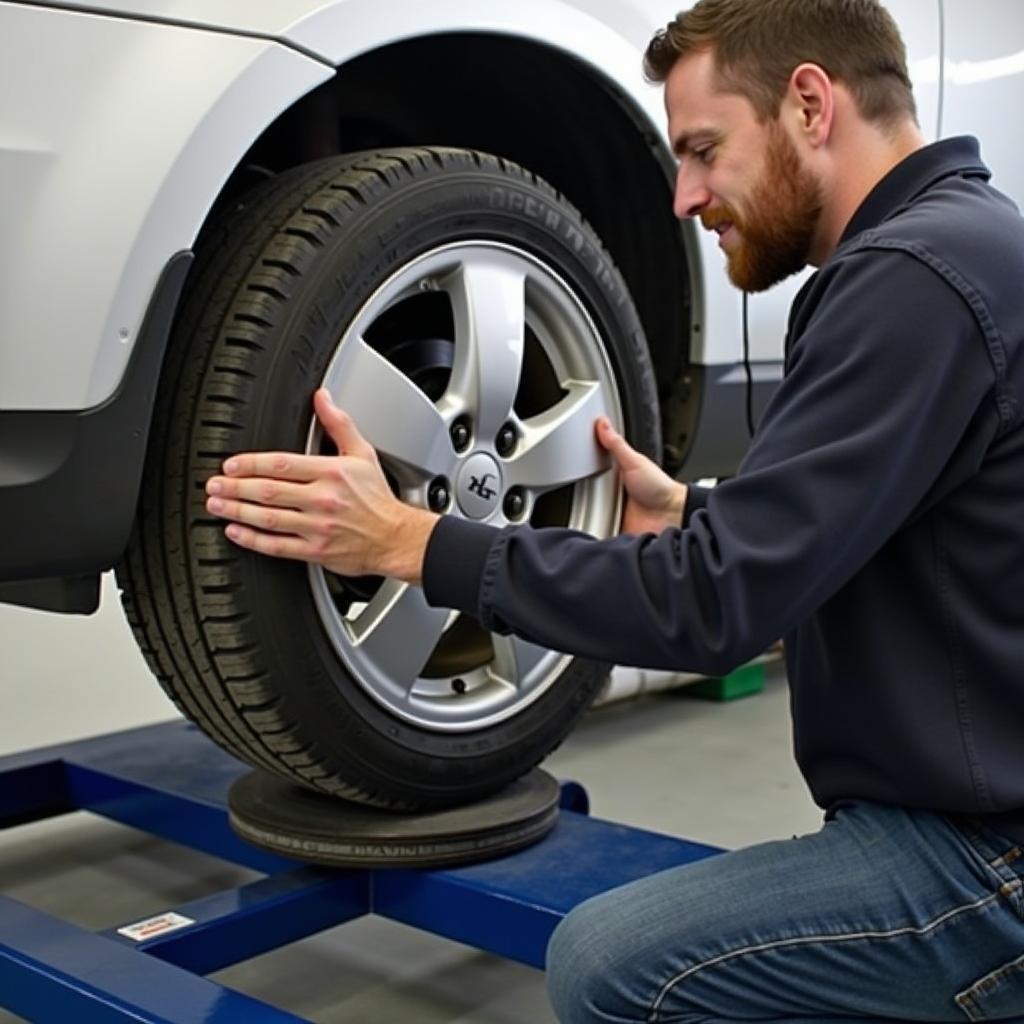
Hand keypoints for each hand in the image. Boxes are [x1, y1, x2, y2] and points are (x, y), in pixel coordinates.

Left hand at [205, 389, 437, 583]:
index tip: (232, 464)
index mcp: (331, 473)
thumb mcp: (363, 454)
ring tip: (216, 505)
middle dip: (234, 487)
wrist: (396, 538)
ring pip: (268, 518)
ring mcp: (317, 527)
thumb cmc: (378, 499)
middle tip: (213, 484)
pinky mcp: (315, 551)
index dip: (251, 463)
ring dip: (236, 511)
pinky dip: (252, 540)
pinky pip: (277, 546)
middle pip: (268, 491)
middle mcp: (322, 500)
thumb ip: (338, 424)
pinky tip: (236, 532)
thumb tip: (322, 398)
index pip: (281, 464)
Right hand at [595, 417, 686, 535]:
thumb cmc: (659, 488)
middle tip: (585, 485)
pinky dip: (594, 525)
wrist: (670, 516)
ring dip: (591, 509)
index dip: (584, 464)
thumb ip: (616, 444)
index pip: (594, 467)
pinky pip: (596, 528)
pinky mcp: (612, 527)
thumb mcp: (634, 461)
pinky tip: (596, 520)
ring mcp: (612, 510)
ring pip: (590, 510)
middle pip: (588, 490)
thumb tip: (603, 424)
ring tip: (596, 504)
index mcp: (617, 474)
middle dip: (584, 491)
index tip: (575, 457)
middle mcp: (613, 492)